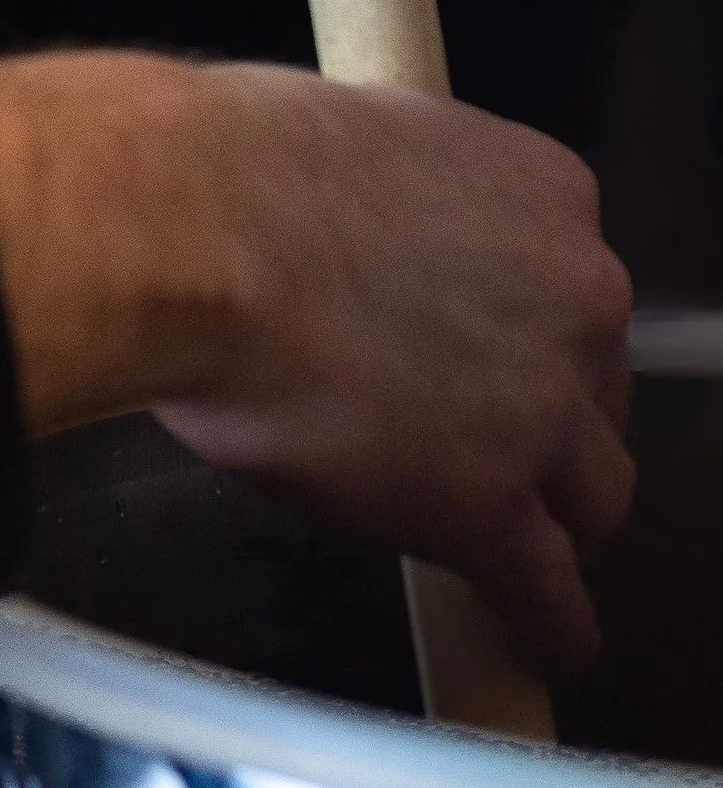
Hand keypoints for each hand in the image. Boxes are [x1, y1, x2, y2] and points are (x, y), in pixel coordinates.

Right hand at [0, 50, 634, 677]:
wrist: (191, 228)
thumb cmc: (226, 168)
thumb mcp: (355, 141)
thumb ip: (395, 202)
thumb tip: (350, 239)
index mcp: (546, 192)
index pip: (569, 292)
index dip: (530, 339)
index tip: (490, 362)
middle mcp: (575, 295)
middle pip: (596, 391)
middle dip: (552, 428)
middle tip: (491, 451)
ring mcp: (539, 406)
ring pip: (592, 494)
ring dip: (559, 524)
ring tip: (530, 562)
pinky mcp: (488, 501)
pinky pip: (548, 588)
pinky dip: (551, 625)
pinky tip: (544, 646)